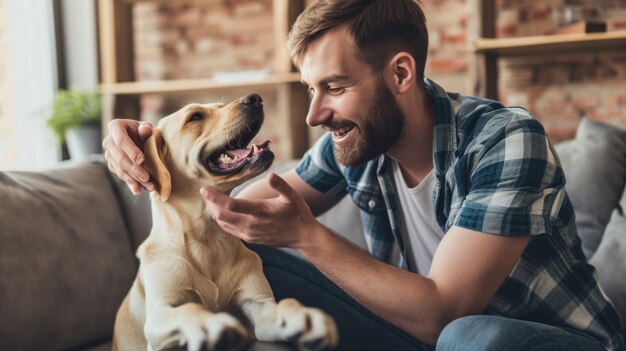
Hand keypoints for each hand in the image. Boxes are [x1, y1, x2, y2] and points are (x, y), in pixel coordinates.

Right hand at [102, 119, 154, 194]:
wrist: (138, 138)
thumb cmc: (143, 131)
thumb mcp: (146, 127)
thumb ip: (146, 128)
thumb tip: (146, 130)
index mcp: (115, 127)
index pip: (121, 140)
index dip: (131, 150)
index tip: (142, 160)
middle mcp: (109, 142)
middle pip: (120, 158)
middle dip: (134, 169)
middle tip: (147, 177)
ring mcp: (109, 155)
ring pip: (121, 170)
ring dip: (135, 179)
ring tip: (149, 186)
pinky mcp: (112, 166)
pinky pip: (122, 176)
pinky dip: (132, 184)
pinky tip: (138, 190)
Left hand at [200, 173, 320, 248]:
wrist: (303, 237)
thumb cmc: (298, 214)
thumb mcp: (293, 196)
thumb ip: (281, 185)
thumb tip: (270, 175)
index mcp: (259, 212)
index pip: (231, 205)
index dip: (215, 198)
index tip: (204, 190)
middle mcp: (251, 225)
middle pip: (221, 215)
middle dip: (210, 204)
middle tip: (205, 193)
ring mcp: (249, 234)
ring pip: (223, 224)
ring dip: (214, 212)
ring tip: (211, 201)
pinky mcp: (250, 239)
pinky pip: (229, 230)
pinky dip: (221, 221)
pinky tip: (221, 212)